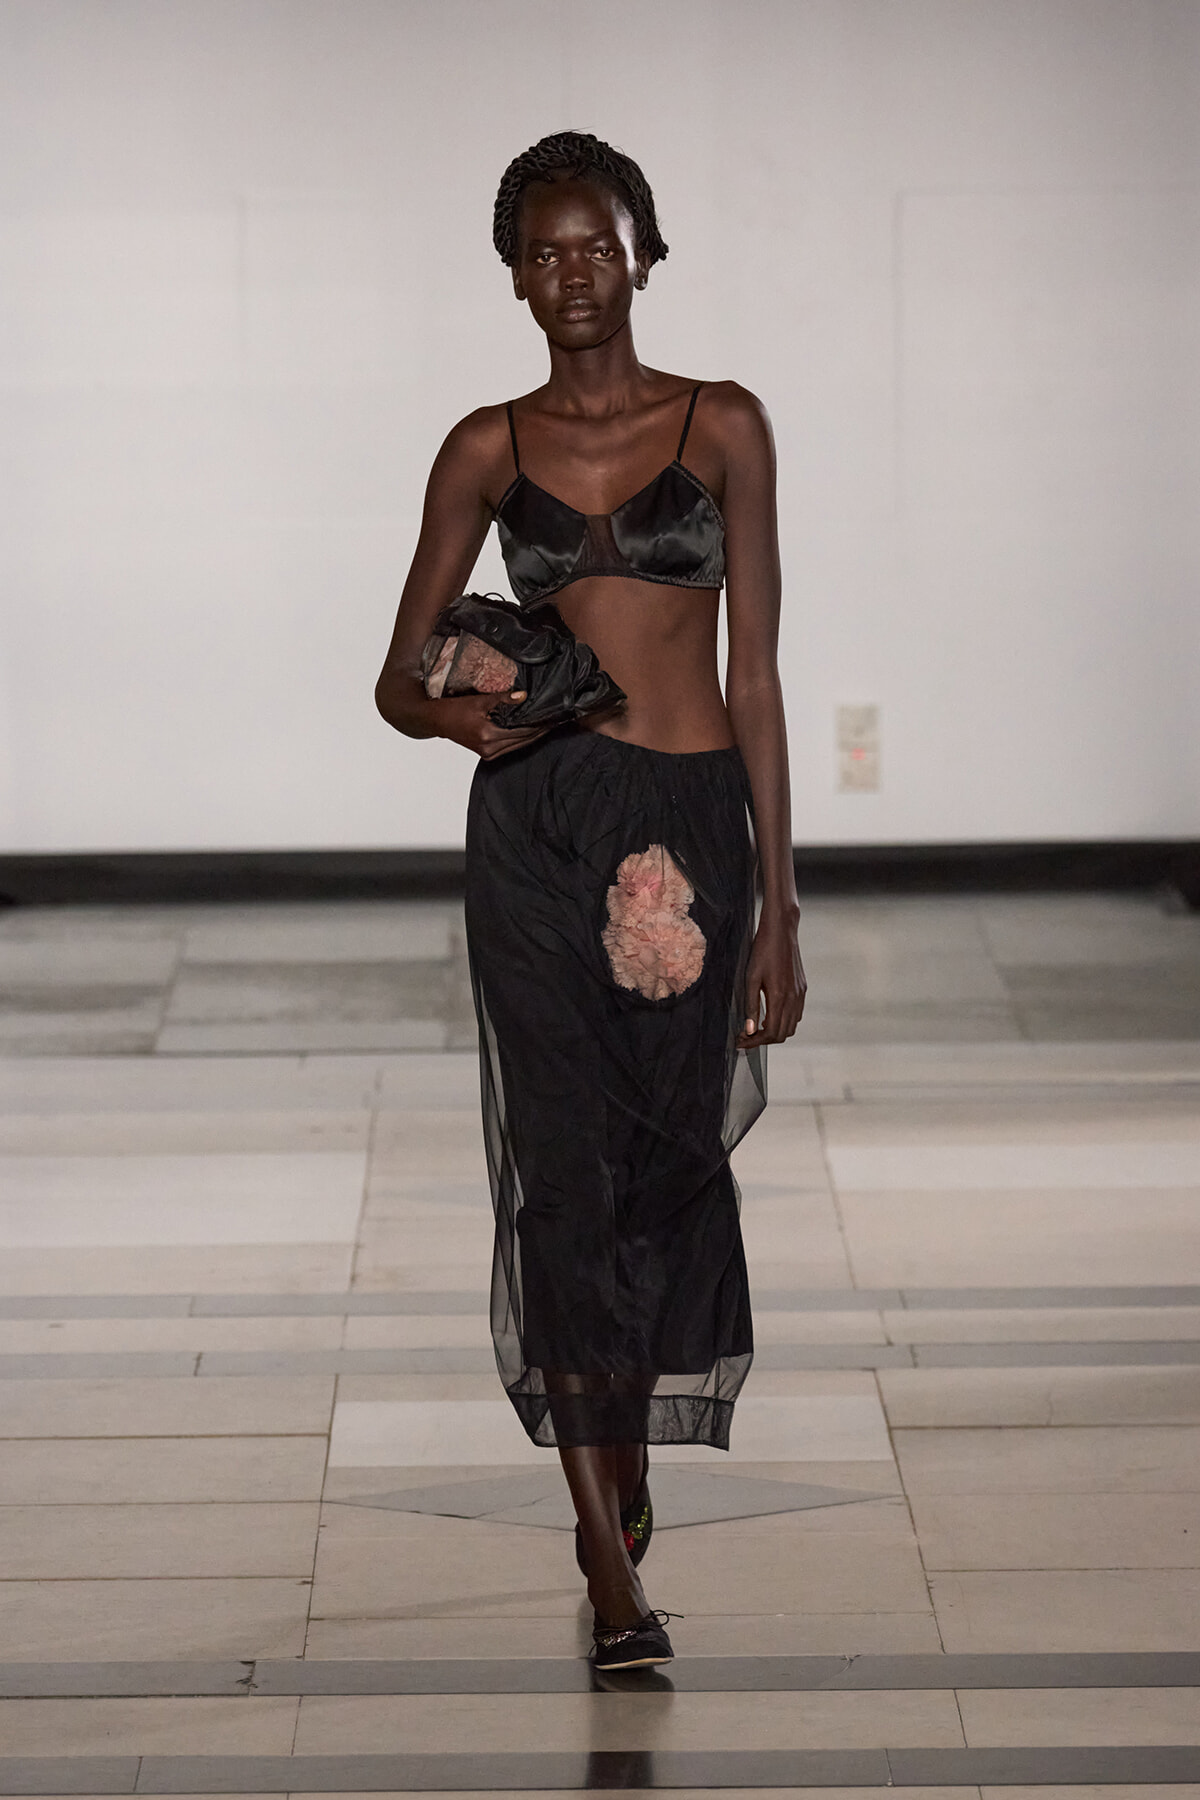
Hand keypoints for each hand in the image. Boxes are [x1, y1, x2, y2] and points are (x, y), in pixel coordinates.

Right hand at [429, 690, 547, 760]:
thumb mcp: (479, 701)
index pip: (523, 731)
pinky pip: (510, 746)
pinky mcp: (487, 754)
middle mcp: (490, 749)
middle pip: (524, 740)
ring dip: (533, 735)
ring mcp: (488, 753)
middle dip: (540, 730)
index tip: (553, 716)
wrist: (436, 721)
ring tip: (547, 723)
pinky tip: (530, 729)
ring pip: (519, 745)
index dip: (540, 724)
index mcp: (488, 736)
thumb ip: (502, 699)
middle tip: (555, 719)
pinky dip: (521, 738)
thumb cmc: (453, 710)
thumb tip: (524, 695)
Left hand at [736, 907, 805, 1047]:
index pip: (771, 1033)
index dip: (755, 1042)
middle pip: (783, 1034)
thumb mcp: (751, 978)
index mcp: (780, 997)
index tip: (741, 1041)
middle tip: (746, 1036)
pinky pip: (796, 1014)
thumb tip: (750, 1029)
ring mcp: (800, 994)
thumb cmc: (763, 951)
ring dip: (775, 1031)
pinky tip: (770, 1014)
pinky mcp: (802, 989)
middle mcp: (794, 998)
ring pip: (791, 1026)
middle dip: (764, 1040)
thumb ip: (751, 1005)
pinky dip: (784, 1021)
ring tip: (756, 1027)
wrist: (781, 931)